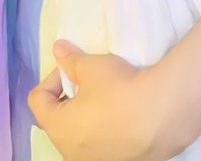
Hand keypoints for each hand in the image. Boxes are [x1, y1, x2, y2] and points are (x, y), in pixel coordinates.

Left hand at [27, 39, 171, 160]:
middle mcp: (71, 153)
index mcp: (58, 130)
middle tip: (89, 79)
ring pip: (79, 134)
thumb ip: (69, 60)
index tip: (73, 67)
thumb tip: (58, 50)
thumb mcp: (90, 67)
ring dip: (86, 113)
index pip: (38, 101)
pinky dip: (104, 127)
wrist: (162, 115)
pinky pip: (101, 144)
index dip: (52, 78)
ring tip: (106, 95)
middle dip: (69, 96)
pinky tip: (122, 112)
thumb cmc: (117, 90)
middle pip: (58, 119)